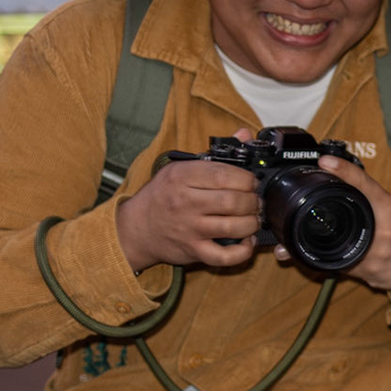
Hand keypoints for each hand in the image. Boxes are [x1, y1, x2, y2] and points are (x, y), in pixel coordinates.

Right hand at [114, 127, 260, 270]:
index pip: (223, 174)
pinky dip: (243, 251)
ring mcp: (190, 228)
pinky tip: (247, 241)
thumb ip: (214, 154)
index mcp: (182, 177)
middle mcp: (185, 202)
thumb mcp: (180, 167)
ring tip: (252, 218)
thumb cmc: (162, 196)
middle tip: (254, 201)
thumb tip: (244, 134)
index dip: (246, 179)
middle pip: (233, 201)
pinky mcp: (193, 250)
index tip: (251, 182)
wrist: (136, 228)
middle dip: (253, 201)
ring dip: (252, 223)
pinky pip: (225, 256)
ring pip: (233, 226)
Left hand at [293, 153, 390, 290]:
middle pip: (340, 226)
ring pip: (334, 254)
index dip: (345, 172)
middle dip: (309, 228)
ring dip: (307, 253)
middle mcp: (383, 231)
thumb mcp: (390, 205)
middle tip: (284, 225)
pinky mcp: (371, 274)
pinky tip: (307, 263)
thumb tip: (333, 170)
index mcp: (388, 209)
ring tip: (285, 251)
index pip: (365, 186)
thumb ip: (364, 193)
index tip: (324, 161)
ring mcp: (377, 255)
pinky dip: (323, 265)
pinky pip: (341, 269)